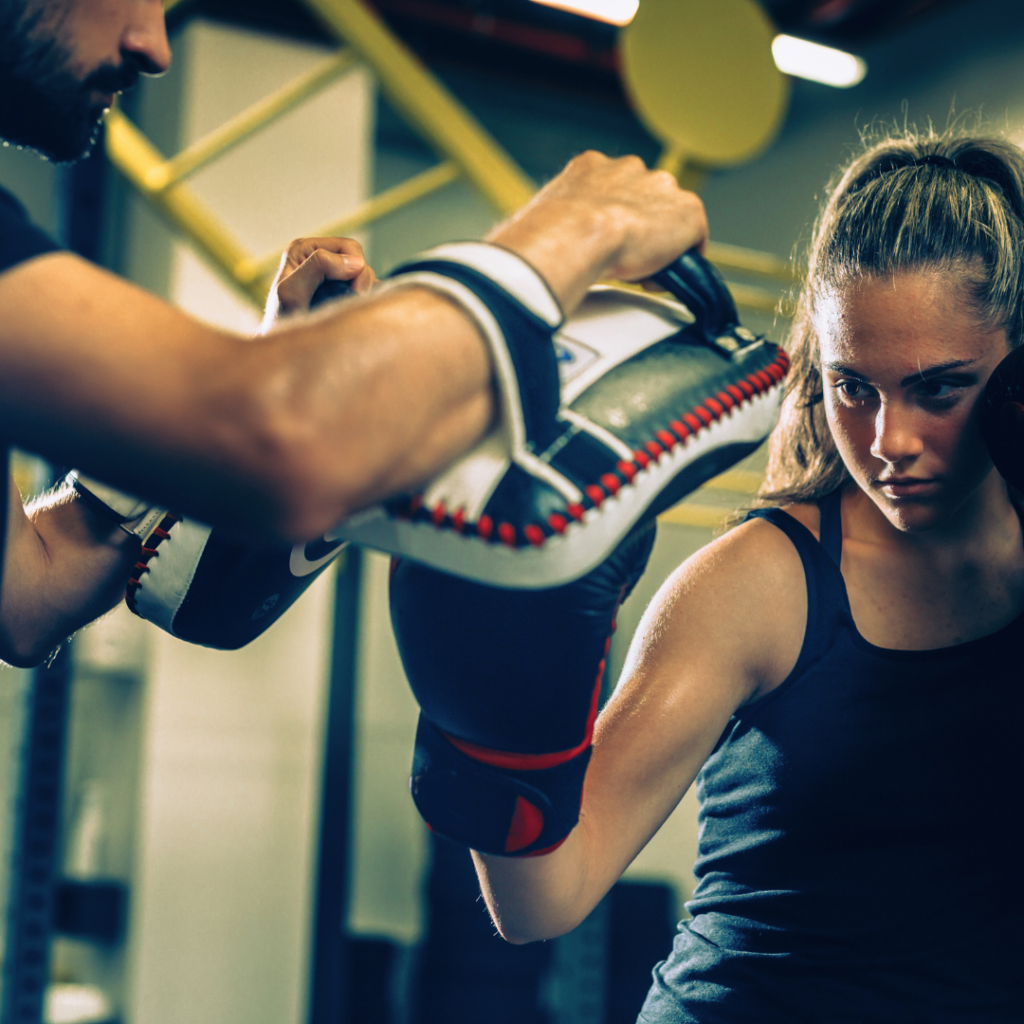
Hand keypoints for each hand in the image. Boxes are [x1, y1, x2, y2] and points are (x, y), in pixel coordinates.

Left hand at [264, 236, 375, 323]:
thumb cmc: (282, 323)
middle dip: (362, 281)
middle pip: (359, 259)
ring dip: (364, 292)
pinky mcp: (339, 290)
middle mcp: (316, 257)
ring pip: (364, 275)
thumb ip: (318, 267)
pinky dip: (366, 298)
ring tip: (349, 309)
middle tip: (355, 302)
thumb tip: (355, 262)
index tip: (355, 294)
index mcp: (304, 249)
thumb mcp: (293, 291)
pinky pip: (365, 288)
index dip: (357, 269)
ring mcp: (329, 274)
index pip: (349, 247)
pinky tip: (354, 310)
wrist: (283, 350)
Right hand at [488, 152, 707, 312]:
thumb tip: (520, 255)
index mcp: (590, 168)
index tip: (604, 247)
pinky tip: (661, 279)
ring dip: (659, 246)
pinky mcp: (686, 211)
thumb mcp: (539, 224)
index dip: (610, 221)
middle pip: (644, 200)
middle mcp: (629, 169)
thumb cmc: (546, 236)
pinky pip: (694, 239)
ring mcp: (660, 187)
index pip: (610, 190)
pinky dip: (683, 261)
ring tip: (640, 273)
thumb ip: (547, 230)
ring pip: (668, 218)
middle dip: (638, 231)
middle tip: (623, 264)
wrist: (574, 233)